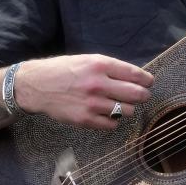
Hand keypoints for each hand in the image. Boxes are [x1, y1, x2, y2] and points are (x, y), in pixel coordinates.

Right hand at [15, 54, 153, 129]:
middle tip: (141, 96)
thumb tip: (135, 77)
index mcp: (100, 65)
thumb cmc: (65, 71)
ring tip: (120, 104)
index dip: (147, 80)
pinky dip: (113, 120)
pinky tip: (107, 113)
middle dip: (143, 96)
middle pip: (137, 95)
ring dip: (127, 108)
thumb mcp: (88, 60)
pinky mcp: (85, 119)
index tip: (148, 83)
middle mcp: (98, 84)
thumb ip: (111, 68)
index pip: (136, 75)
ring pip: (127, 111)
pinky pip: (112, 124)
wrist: (37, 85)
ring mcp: (92, 103)